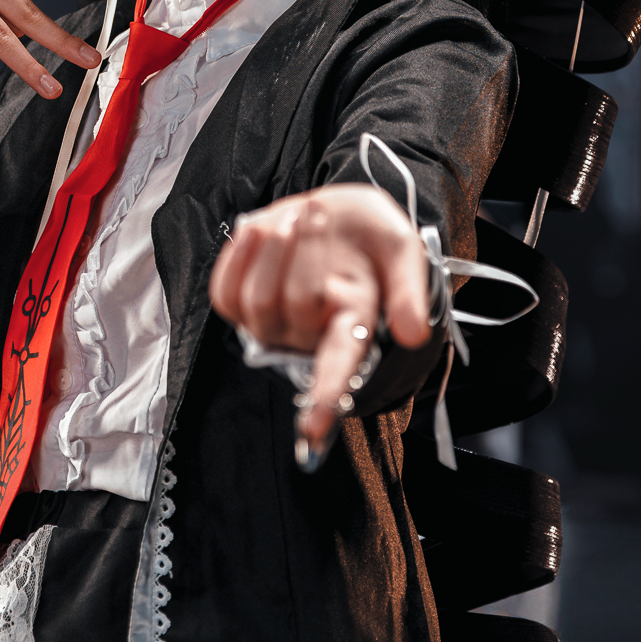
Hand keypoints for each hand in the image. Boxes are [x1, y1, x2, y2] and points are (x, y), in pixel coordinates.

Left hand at [208, 183, 430, 446]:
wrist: (334, 210)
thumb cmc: (371, 238)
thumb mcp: (402, 252)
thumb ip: (409, 292)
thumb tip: (414, 333)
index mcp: (353, 327)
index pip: (338, 369)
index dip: (326, 398)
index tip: (314, 431)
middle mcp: (309, 334)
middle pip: (294, 303)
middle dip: (308, 250)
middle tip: (323, 218)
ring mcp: (269, 322)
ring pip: (257, 298)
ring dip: (275, 245)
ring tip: (299, 222)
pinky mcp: (235, 304)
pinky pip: (226, 289)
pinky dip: (242, 251)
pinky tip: (263, 231)